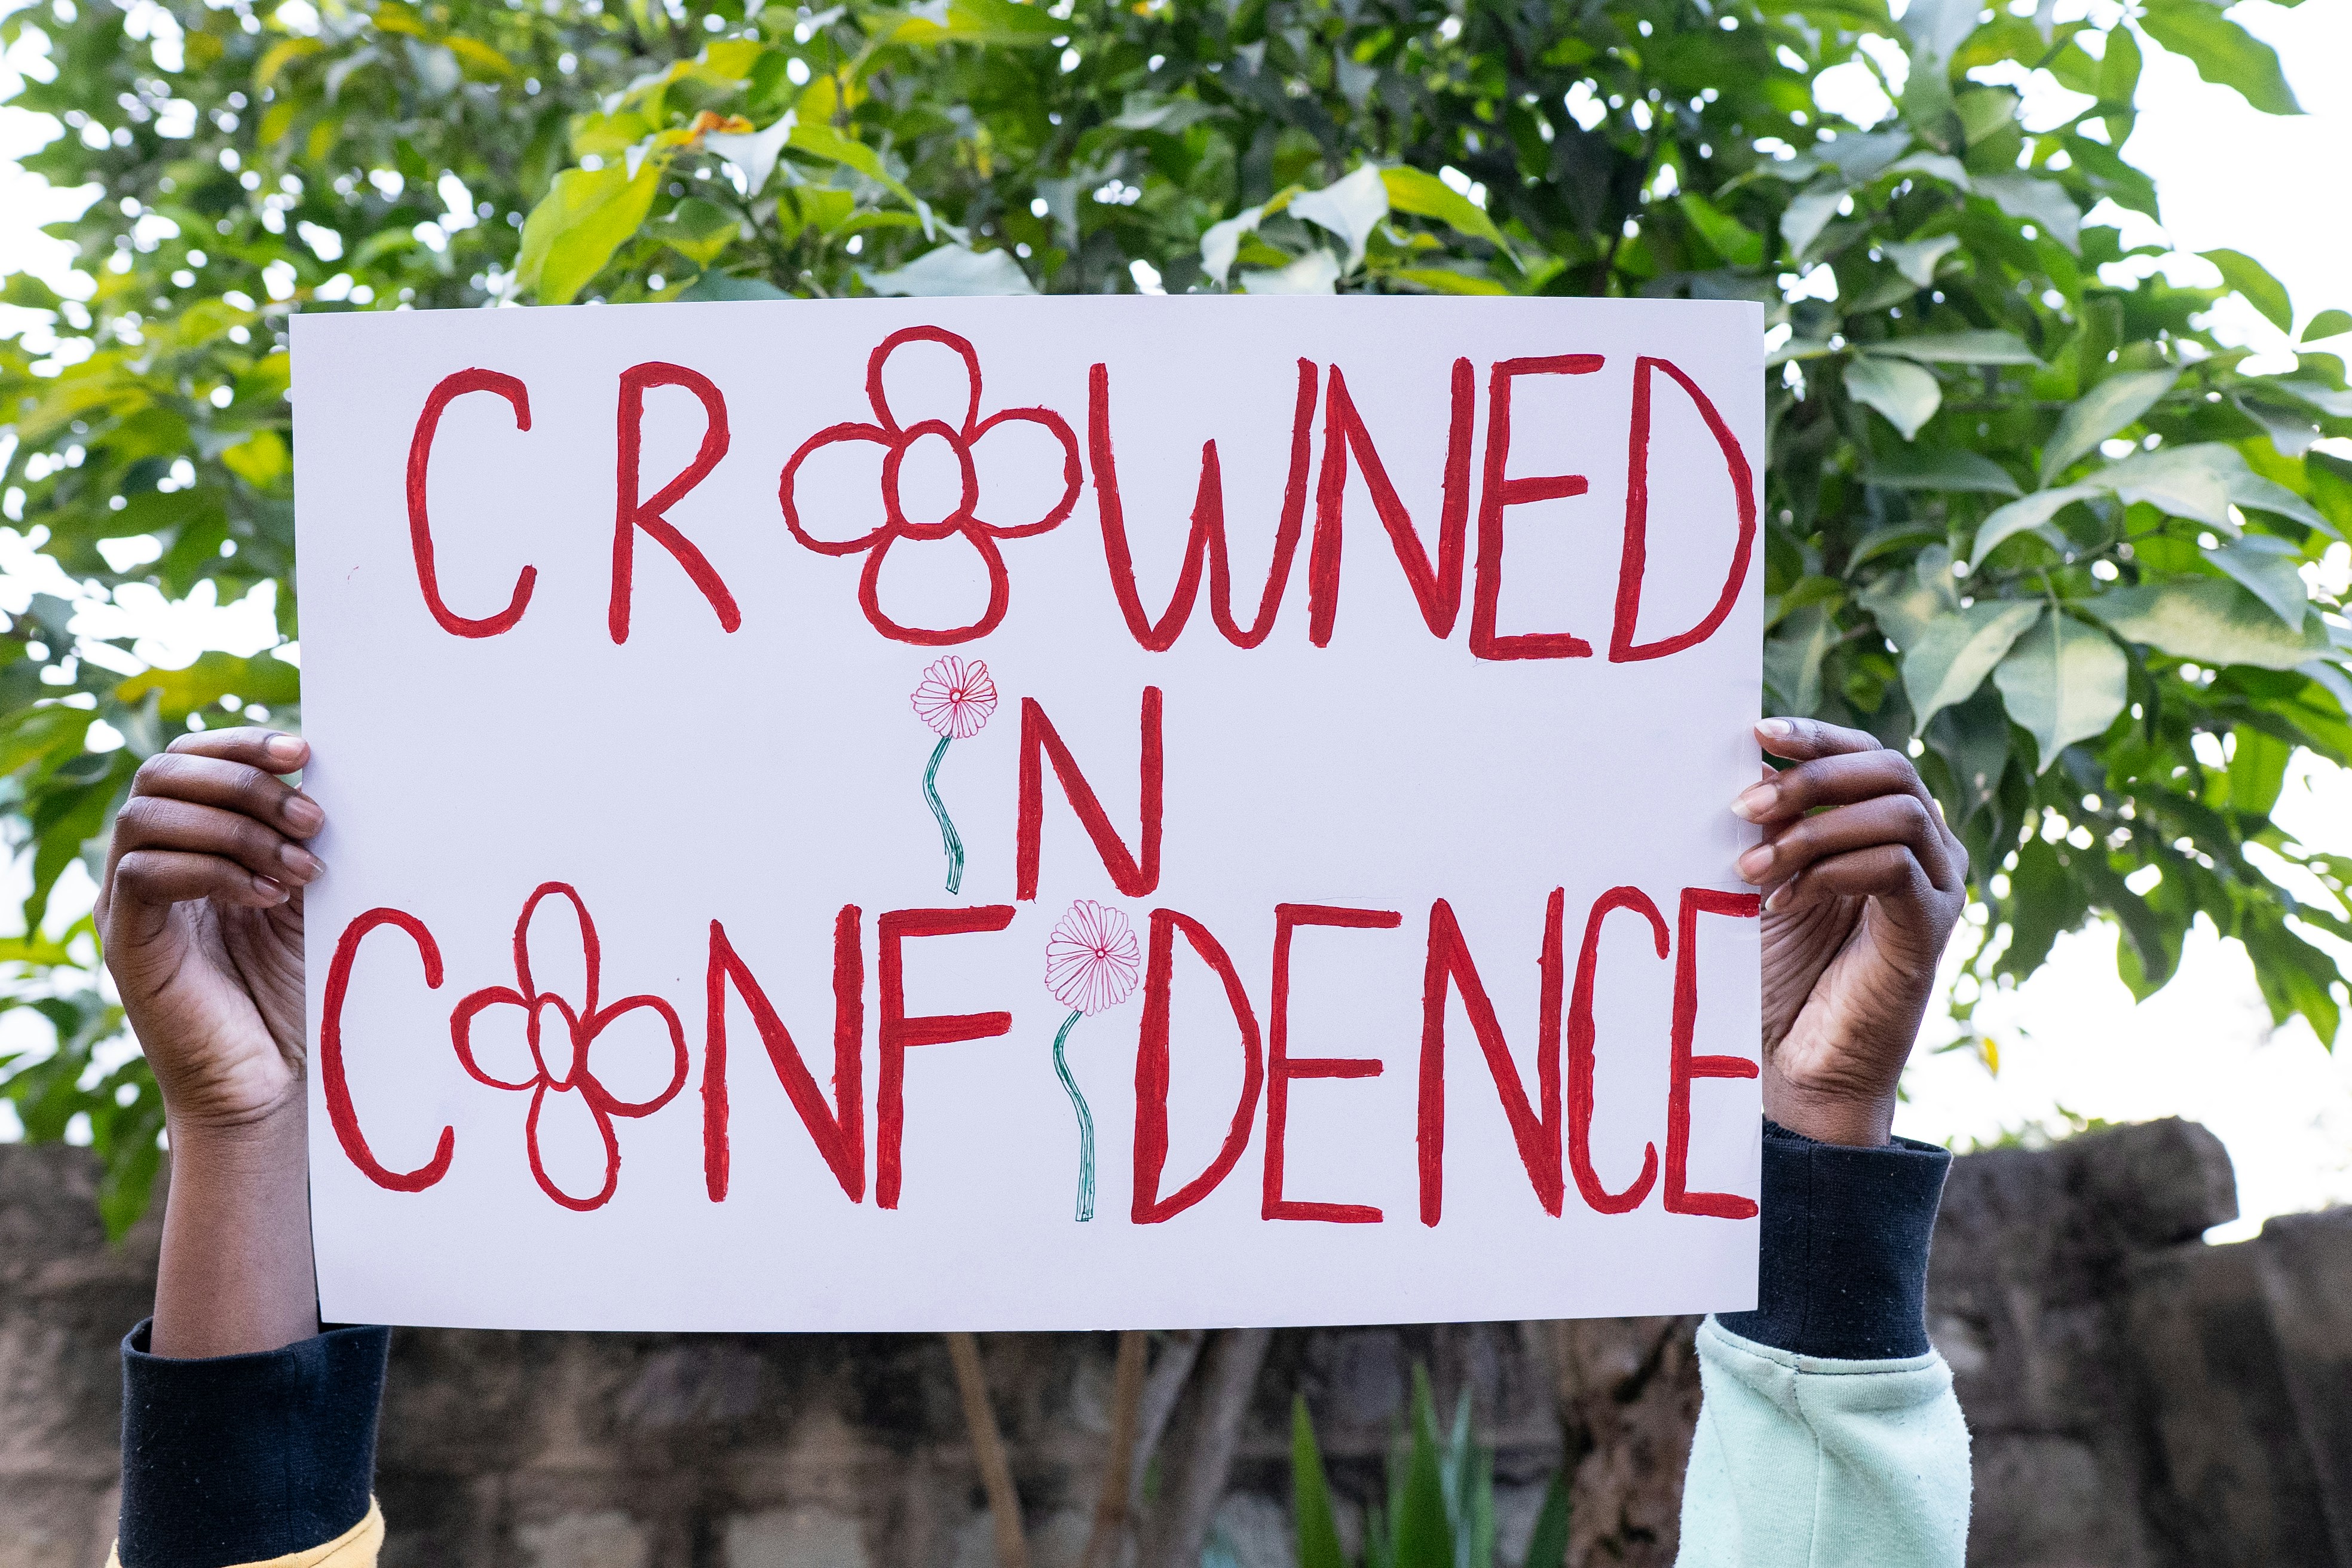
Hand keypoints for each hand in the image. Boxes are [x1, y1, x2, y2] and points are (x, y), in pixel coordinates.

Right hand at [98, 728, 321, 1132]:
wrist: (273, 1083)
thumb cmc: (297, 991)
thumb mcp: (308, 896)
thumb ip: (299, 838)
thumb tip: (323, 774)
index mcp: (194, 841)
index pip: (191, 759)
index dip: (242, 742)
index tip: (305, 752)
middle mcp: (152, 862)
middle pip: (163, 773)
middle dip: (244, 781)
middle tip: (313, 819)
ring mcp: (132, 902)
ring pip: (148, 815)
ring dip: (234, 827)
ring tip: (299, 867)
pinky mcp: (127, 942)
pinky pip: (143, 873)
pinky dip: (210, 870)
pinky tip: (266, 896)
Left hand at [1733, 718, 1966, 1146]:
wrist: (1798, 1063)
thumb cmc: (1777, 970)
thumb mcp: (1764, 878)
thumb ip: (1767, 822)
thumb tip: (1742, 758)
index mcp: (1884, 823)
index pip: (1864, 753)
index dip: (1816, 736)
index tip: (1757, 732)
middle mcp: (1925, 845)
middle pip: (1889, 767)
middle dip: (1810, 778)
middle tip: (1740, 808)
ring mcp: (1938, 884)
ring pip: (1898, 811)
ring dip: (1814, 830)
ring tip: (1750, 867)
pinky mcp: (1934, 926)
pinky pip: (1898, 867)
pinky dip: (1834, 871)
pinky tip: (1784, 901)